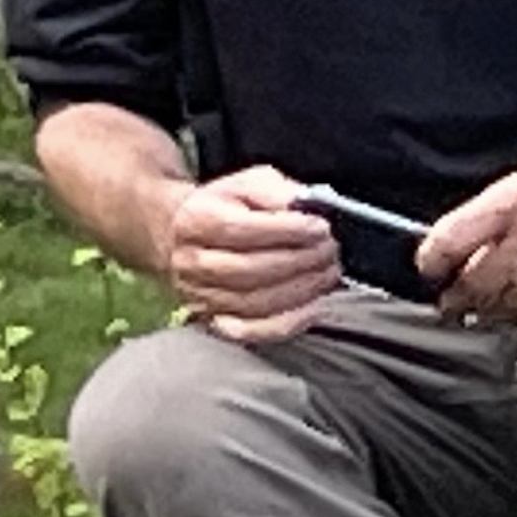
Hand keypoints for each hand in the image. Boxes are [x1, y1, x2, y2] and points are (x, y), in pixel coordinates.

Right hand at [164, 165, 340, 343]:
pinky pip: (252, 332)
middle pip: (248, 269)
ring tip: (328, 273)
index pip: (241, 229)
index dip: (286, 230)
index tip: (320, 227)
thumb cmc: (227, 206)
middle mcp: (191, 262)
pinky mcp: (212, 321)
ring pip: (253, 302)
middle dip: (299, 261)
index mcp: (197, 220)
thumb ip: (276, 191)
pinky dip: (287, 323)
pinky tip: (313, 307)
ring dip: (300, 290)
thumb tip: (305, 206)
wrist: (185, 236)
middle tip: (330, 251)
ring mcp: (199, 296)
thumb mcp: (249, 183)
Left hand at [419, 134, 516, 321]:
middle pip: (475, 281)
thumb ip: (502, 211)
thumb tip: (464, 242)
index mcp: (515, 196)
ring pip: (508, 303)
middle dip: (457, 298)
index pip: (451, 237)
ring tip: (481, 314)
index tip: (429, 271)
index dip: (432, 261)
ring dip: (490, 311)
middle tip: (450, 307)